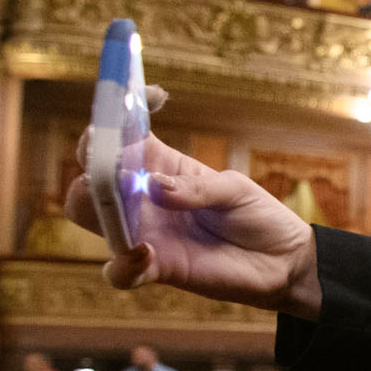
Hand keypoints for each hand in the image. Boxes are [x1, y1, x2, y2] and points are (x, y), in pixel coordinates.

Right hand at [67, 132, 323, 318]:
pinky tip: (146, 255)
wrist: (282, 260)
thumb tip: (154, 187)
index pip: (121, 134)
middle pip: (90, 174)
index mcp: (159, 166)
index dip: (119, 113)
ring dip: (96, 207)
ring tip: (126, 208)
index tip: (146, 98)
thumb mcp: (234, 190)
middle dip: (92, 163)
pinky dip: (122, 265)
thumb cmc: (255, 215)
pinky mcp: (154, 269)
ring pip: (89, 215)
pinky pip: (118, 272)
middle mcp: (142, 198)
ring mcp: (144, 233)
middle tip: (116, 166)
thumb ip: (197, 188)